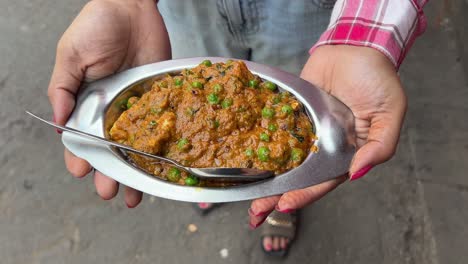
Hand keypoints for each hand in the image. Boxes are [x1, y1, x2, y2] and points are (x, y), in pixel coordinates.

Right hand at [48, 0, 170, 206]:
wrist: (133, 8)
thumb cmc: (97, 26)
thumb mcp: (71, 55)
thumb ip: (63, 88)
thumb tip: (58, 121)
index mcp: (86, 102)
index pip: (80, 137)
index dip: (80, 156)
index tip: (81, 171)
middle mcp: (111, 110)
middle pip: (109, 149)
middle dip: (108, 172)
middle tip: (109, 192)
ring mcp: (135, 107)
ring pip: (134, 147)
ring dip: (134, 171)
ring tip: (135, 195)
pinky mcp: (158, 100)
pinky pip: (159, 127)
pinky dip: (159, 148)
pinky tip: (160, 167)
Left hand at [248, 45, 406, 226]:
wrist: (356, 47)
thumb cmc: (379, 81)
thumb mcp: (390, 114)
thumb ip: (379, 146)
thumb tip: (357, 173)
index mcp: (345, 153)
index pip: (322, 180)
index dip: (304, 194)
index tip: (284, 205)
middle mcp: (322, 146)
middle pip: (297, 177)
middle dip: (276, 195)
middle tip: (255, 211)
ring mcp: (304, 130)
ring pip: (282, 159)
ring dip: (265, 177)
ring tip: (246, 195)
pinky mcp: (291, 113)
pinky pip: (274, 129)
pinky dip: (260, 143)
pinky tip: (243, 156)